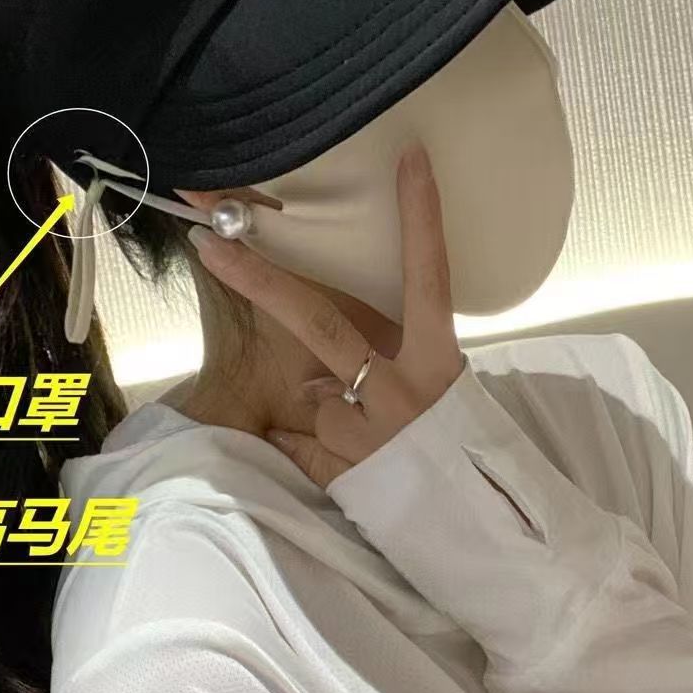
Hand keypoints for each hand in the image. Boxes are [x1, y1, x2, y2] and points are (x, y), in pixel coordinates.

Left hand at [184, 139, 464, 487]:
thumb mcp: (445, 392)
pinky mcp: (342, 470)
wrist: (484, 533)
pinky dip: (312, 450)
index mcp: (437, 358)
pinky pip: (301, 445)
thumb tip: (327, 367)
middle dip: (258, 279)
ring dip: (329, 416)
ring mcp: (370, 430)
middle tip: (209, 240)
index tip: (408, 158)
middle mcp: (403, 389)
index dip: (421, 215)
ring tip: (374, 447)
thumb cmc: (464, 452)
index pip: (429, 273)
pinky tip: (354, 469)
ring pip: (315, 400)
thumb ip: (395, 362)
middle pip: (319, 321)